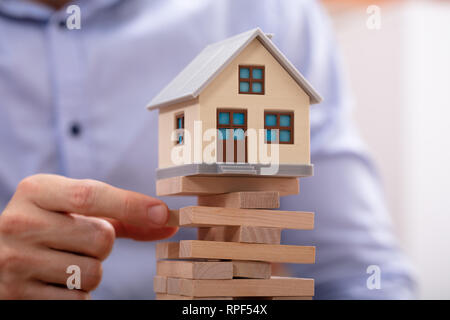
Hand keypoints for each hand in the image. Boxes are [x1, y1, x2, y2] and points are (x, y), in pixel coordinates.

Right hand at [0, 174, 176, 298]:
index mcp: (36, 190)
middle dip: (102, 245)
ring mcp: (14, 261)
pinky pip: (77, 299)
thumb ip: (121, 213)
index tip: (163, 214)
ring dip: (90, 271)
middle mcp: (19, 222)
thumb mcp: (75, 209)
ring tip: (64, 261)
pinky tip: (54, 281)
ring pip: (93, 273)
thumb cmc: (50, 226)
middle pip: (101, 238)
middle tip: (79, 242)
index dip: (131, 205)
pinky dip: (76, 293)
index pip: (91, 195)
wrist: (0, 255)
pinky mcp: (15, 295)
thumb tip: (167, 220)